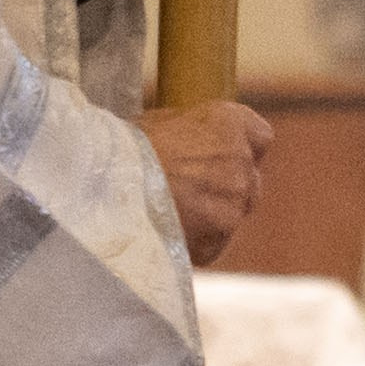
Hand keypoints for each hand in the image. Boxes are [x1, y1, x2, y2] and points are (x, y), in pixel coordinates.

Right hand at [139, 101, 272, 268]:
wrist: (104, 187)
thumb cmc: (123, 148)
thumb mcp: (159, 122)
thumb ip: (189, 134)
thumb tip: (189, 143)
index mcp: (228, 123)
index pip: (260, 136)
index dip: (240, 147)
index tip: (220, 154)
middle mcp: (241, 163)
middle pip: (248, 179)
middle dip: (224, 186)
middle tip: (188, 190)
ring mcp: (233, 205)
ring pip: (231, 213)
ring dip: (210, 216)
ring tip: (169, 214)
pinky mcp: (218, 240)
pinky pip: (214, 243)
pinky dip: (196, 242)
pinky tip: (165, 233)